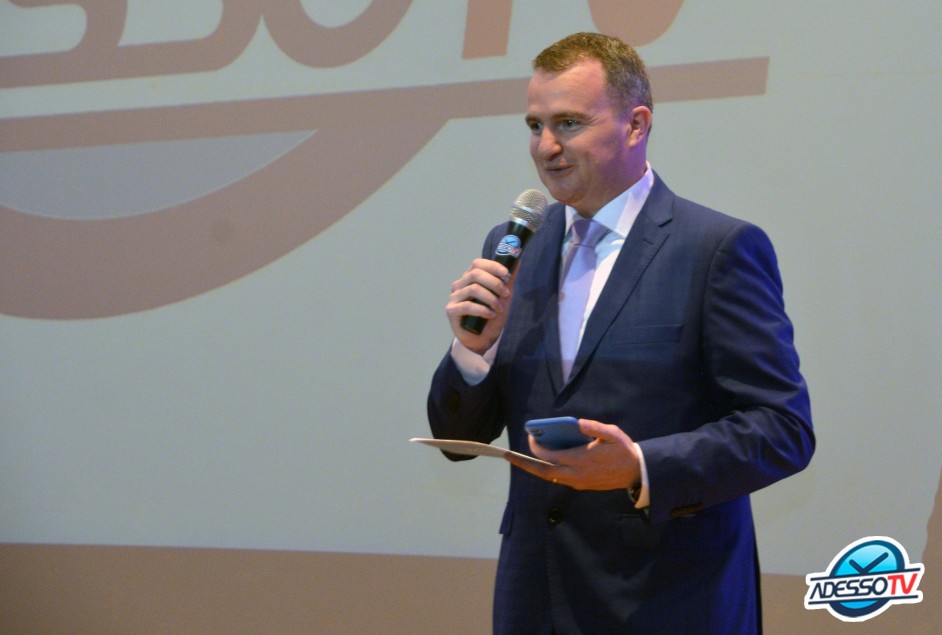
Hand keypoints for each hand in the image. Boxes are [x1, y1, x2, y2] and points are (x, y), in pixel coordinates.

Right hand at [446, 258, 513, 354]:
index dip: (492, 266)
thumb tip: (517, 261)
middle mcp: (460, 285)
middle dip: (494, 283)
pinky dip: (482, 309)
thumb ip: (508, 280)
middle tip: (506, 294)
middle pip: (475, 274)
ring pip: (473, 289)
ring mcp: (454, 297)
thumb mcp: (503, 296)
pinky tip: (491, 315)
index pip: (477, 264)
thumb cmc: (492, 315)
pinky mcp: (451, 311)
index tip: (506, 273)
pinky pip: (467, 306)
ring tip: (500, 309)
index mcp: (470, 278)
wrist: (484, 339)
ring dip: (491, 299)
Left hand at [505, 419, 640, 490]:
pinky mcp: (581, 485)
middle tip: (509, 456)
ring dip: (536, 467)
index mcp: (581, 459)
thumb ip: (595, 428)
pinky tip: (546, 459)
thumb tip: (579, 423)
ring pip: (550, 477)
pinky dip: (549, 469)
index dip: (537, 447)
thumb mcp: (613, 434)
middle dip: (525, 464)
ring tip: (524, 457)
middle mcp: (576, 474)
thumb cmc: (624, 451)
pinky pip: (559, 478)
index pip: (550, 456)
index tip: (530, 437)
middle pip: (544, 471)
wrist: (636, 473)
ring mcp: (578, 482)